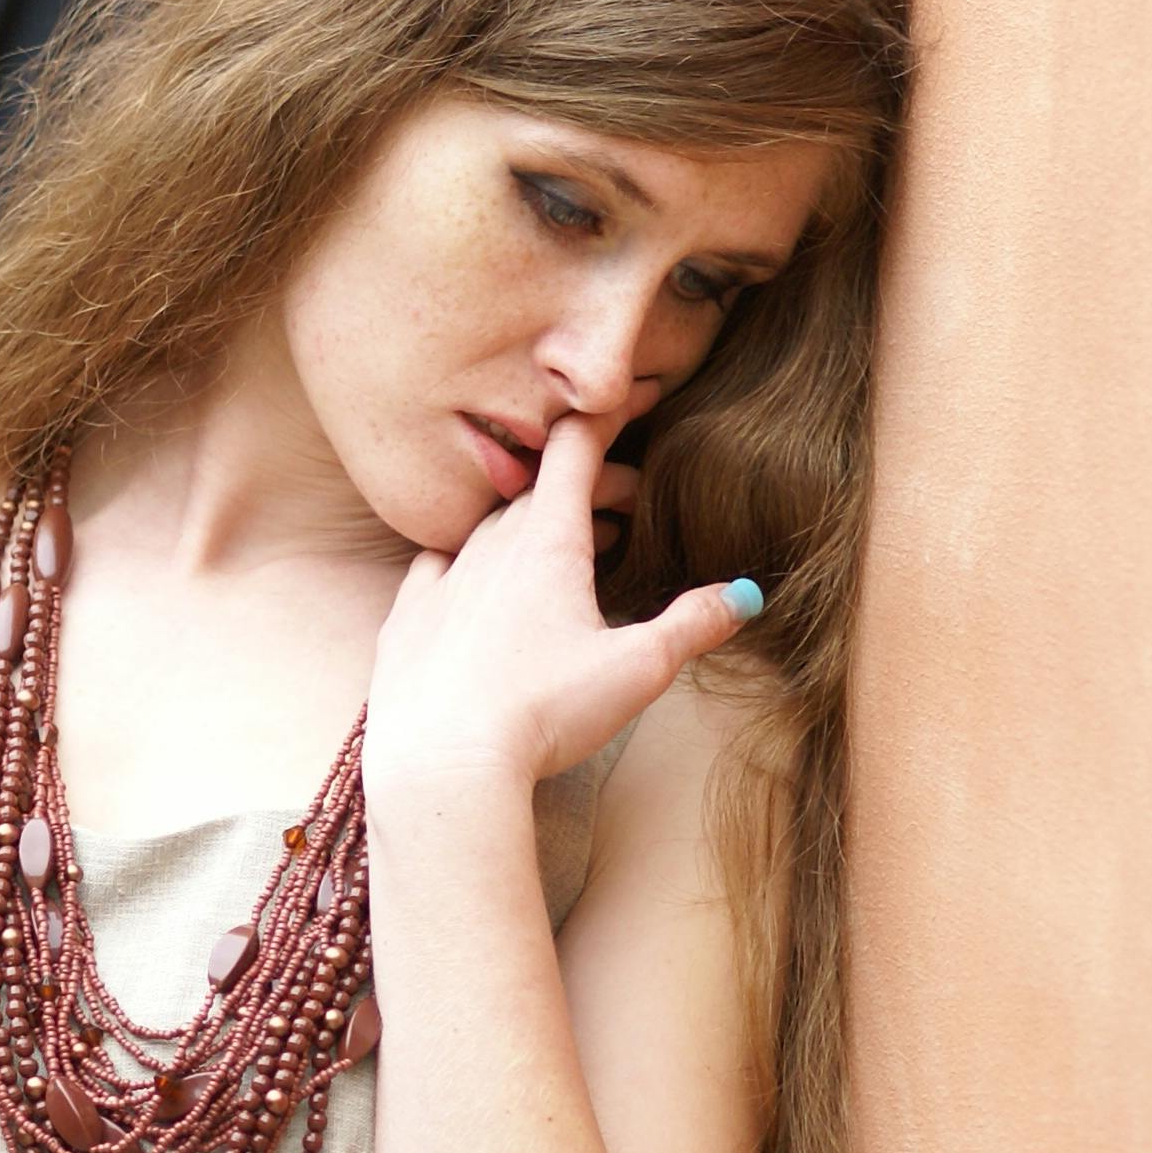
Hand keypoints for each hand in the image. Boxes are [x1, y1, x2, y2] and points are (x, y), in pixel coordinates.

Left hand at [363, 413, 758, 791]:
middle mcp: (488, 544)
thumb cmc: (544, 711)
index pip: (576, 448)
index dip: (611, 415)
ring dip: (533, 522)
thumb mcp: (636, 669)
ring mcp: (442, 577)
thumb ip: (691, 625)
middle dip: (591, 484)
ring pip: (491, 525)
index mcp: (546, 539)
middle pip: (542, 488)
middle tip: (633, 503)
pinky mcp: (408, 617)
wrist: (442, 758)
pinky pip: (438, 564)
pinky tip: (479, 578)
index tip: (642, 394)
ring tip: (572, 547)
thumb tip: (744, 595)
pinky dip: (471, 559)